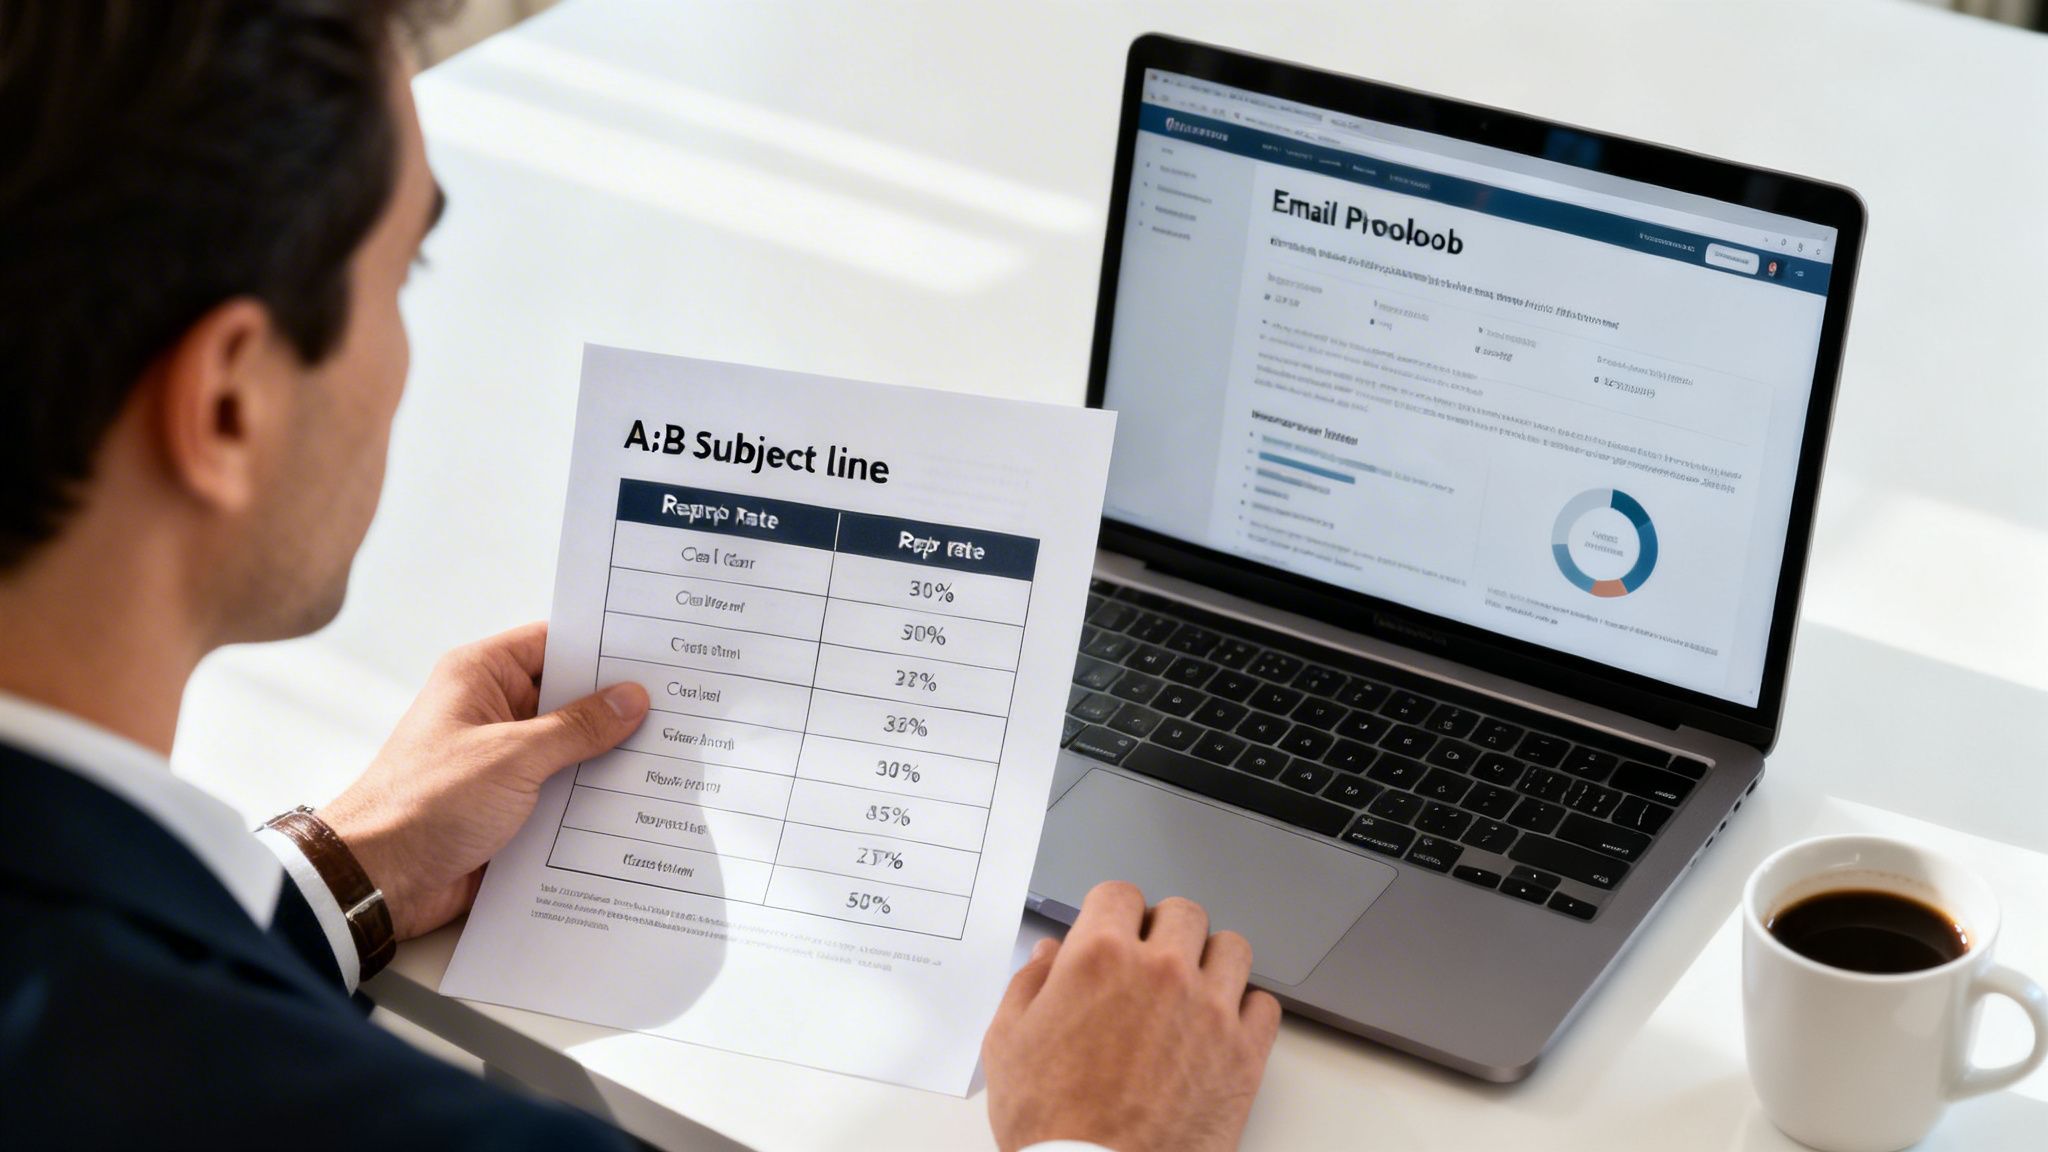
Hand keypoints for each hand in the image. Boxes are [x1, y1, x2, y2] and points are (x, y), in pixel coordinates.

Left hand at [318, 622, 648, 938]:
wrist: (379, 880)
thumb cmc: (423, 803)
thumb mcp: (512, 756)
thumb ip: (577, 727)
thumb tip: (629, 699)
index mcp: (480, 677)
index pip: (554, 643)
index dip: (603, 647)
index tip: (656, 654)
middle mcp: (492, 712)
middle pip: (569, 697)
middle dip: (617, 707)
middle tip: (680, 706)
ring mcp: (503, 760)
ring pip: (572, 748)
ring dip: (609, 757)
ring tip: (672, 753)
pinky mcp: (511, 805)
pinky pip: (564, 791)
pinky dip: (594, 797)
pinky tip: (639, 800)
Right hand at [982, 882, 1280, 1151]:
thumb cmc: (1050, 1123)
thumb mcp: (1006, 1043)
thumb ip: (1029, 984)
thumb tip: (1051, 955)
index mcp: (1100, 958)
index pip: (1119, 894)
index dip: (1110, 913)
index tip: (1112, 932)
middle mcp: (1161, 972)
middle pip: (1182, 912)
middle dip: (1162, 930)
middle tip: (1149, 962)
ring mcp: (1209, 1011)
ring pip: (1232, 948)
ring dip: (1210, 961)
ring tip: (1190, 988)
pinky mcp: (1243, 1055)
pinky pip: (1264, 1004)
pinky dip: (1244, 1010)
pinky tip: (1217, 1026)